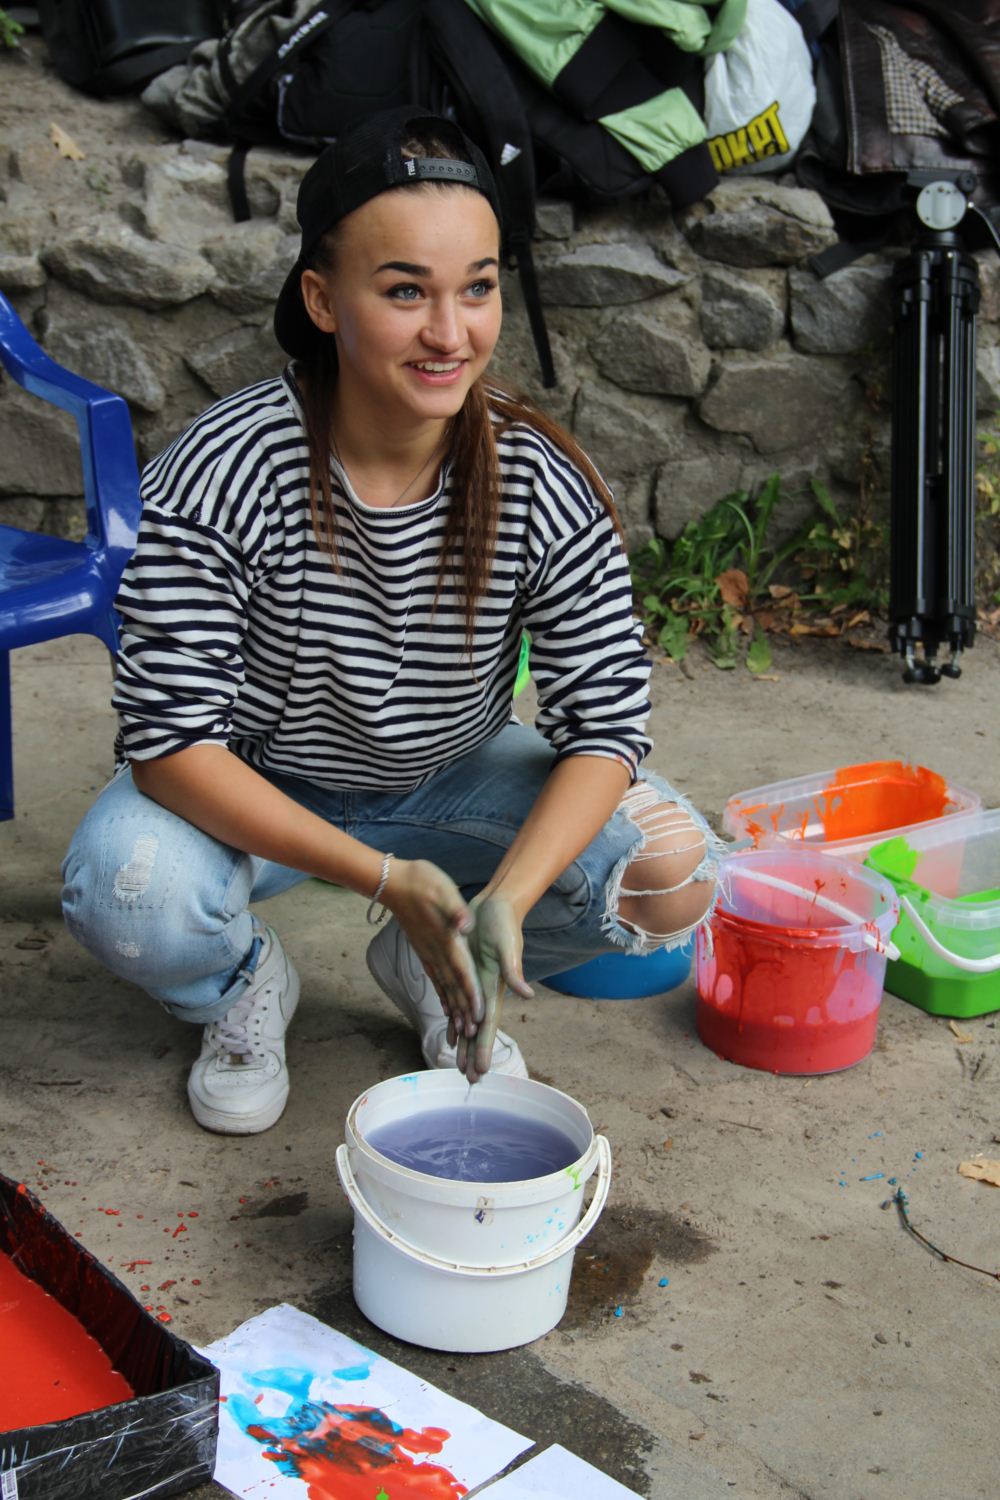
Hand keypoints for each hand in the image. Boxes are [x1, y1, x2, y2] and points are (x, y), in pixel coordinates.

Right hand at [381, 858, 484, 1033]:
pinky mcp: (422, 950)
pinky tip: (446, 1006)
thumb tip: (466, 926)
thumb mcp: (444, 889)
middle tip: (473, 1034)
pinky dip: (441, 994)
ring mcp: (427, 952)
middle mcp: (435, 951)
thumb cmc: (421, 881)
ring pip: (443, 986)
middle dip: (463, 1010)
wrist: (393, 881)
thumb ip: (456, 910)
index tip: (478, 1015)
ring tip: (461, 1029)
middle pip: (453, 986)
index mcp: (445, 939)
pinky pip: (434, 978)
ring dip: (453, 1007)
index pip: (461, 971)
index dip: (470, 994)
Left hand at [458, 892, 533, 1082]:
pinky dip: (454, 1021)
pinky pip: (458, 1004)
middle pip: (477, 1030)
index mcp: (494, 988)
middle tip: (470, 1081)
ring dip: (464, 1044)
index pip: (488, 1026)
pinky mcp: (467, 975)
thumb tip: (526, 995)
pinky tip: (450, 1035)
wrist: (498, 905)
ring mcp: (476, 985)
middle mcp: (485, 992)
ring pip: (467, 1022)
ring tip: (458, 1066)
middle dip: (473, 1055)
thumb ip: (514, 970)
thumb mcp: (508, 945)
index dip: (483, 1049)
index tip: (481, 1072)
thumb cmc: (504, 923)